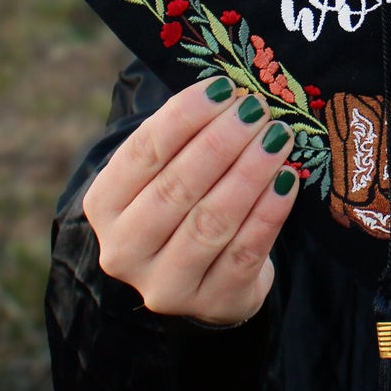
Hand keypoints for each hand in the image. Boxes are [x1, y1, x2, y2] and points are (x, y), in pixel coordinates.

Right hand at [82, 76, 300, 326]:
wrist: (205, 276)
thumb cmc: (183, 203)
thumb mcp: (166, 171)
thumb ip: (185, 136)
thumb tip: (228, 90)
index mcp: (103, 206)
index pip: (143, 154)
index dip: (184, 117)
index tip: (223, 88)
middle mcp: (124, 251)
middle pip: (176, 188)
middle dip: (221, 143)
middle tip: (256, 110)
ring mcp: (166, 285)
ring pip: (211, 222)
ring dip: (249, 173)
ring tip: (278, 138)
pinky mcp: (212, 302)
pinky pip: (245, 253)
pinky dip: (268, 213)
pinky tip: (287, 181)